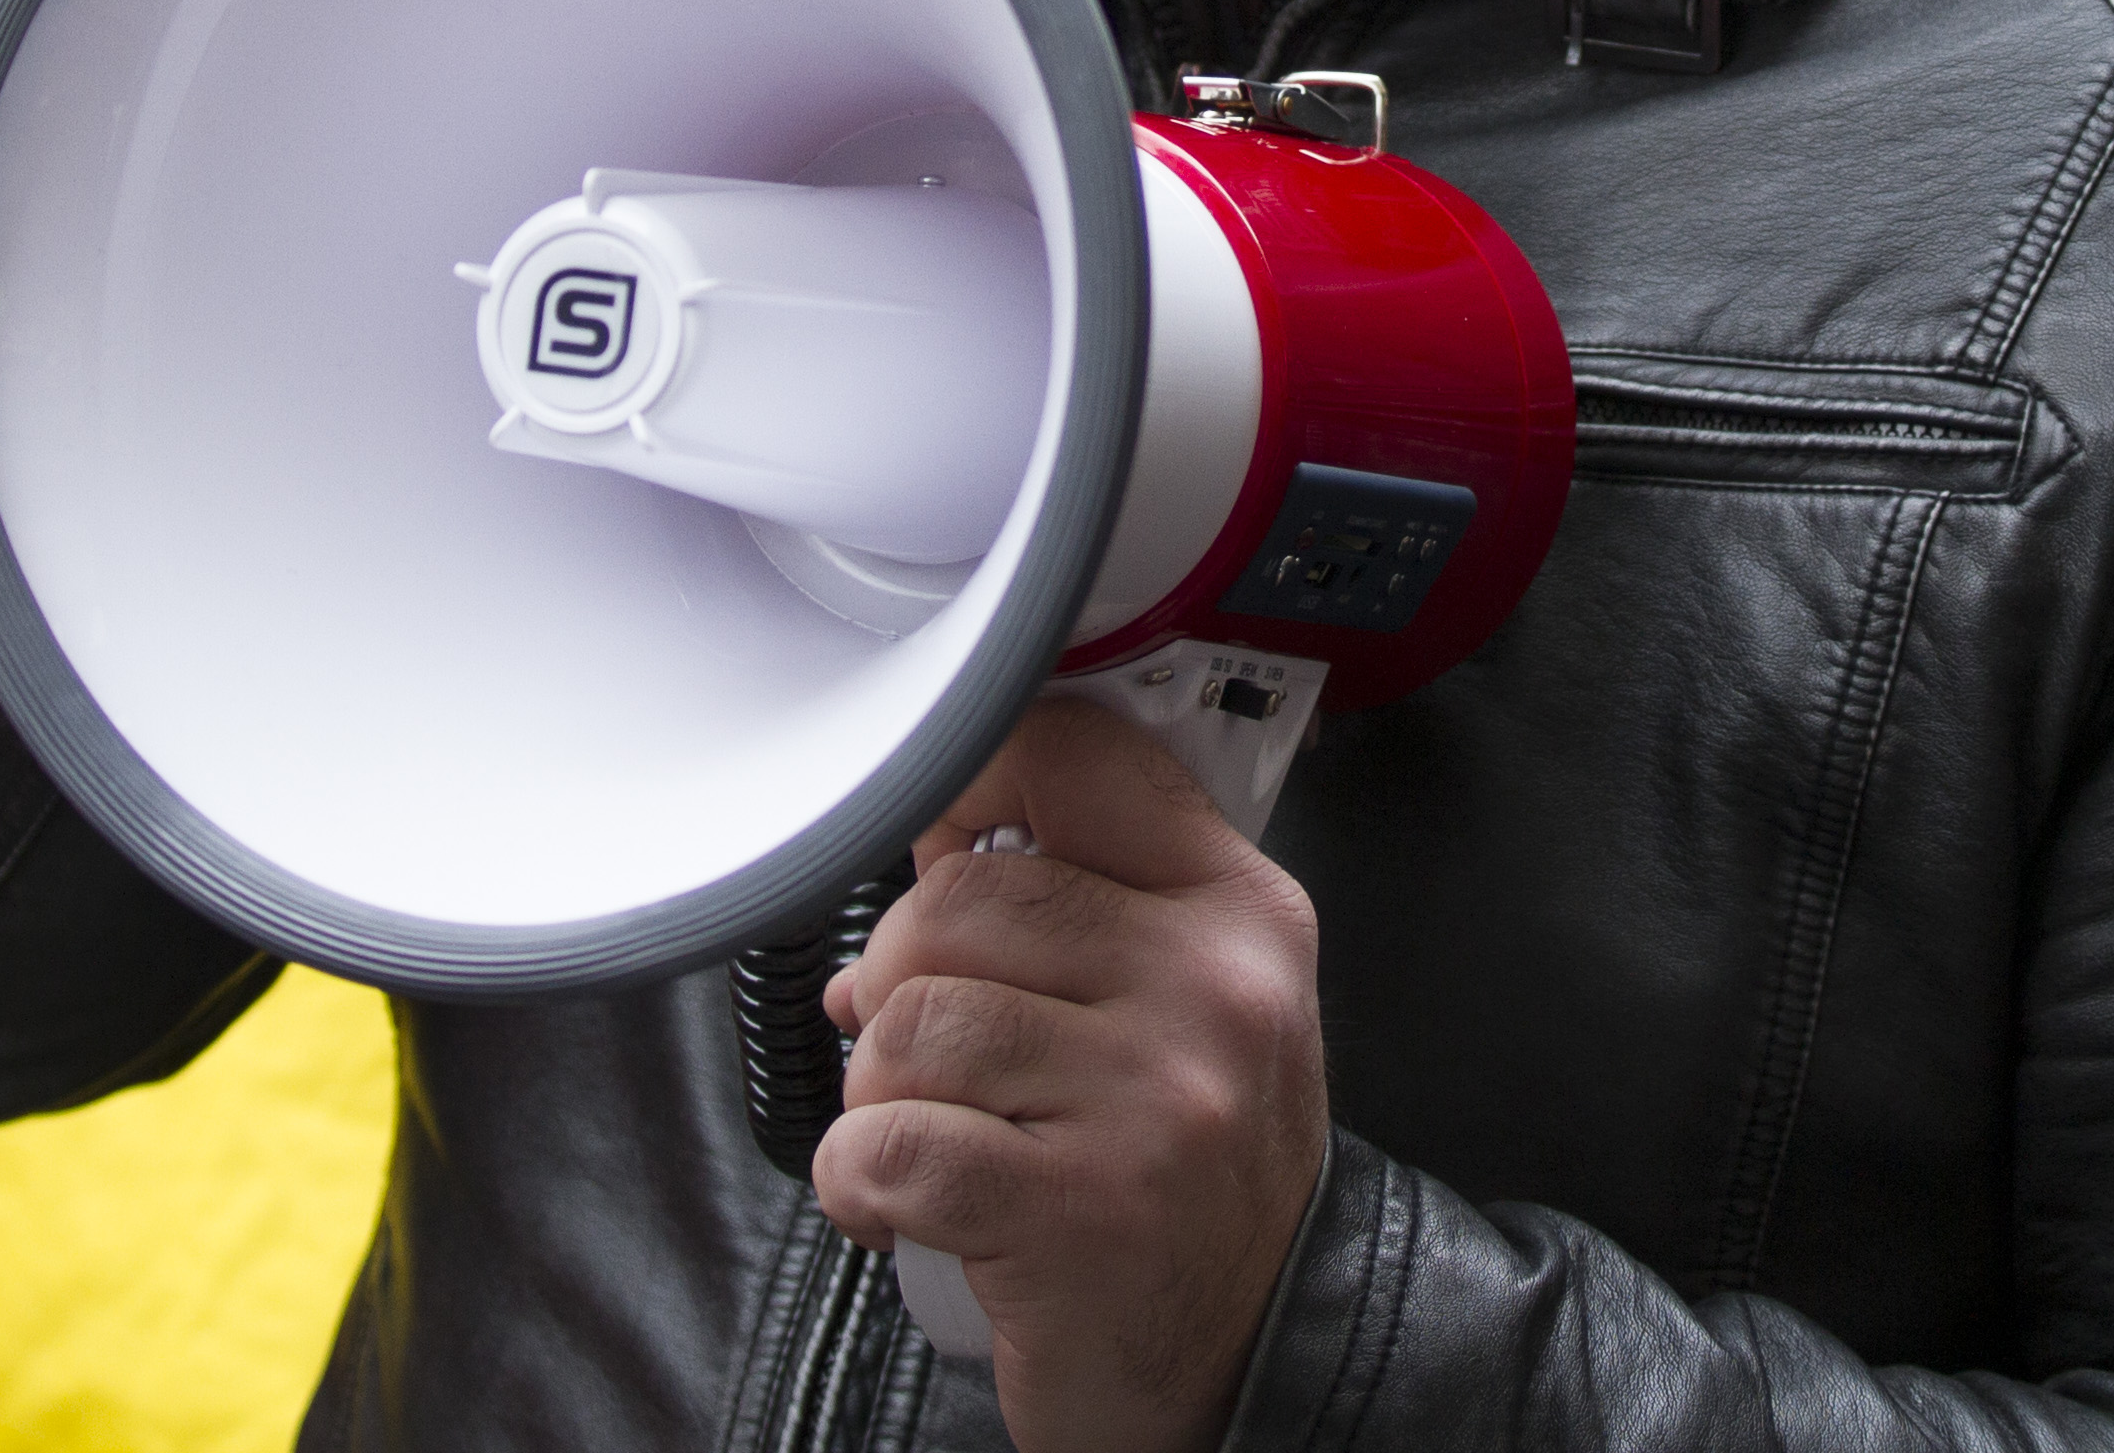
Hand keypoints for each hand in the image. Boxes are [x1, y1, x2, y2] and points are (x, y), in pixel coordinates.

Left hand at [816, 699, 1326, 1452]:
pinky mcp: (1079, 1213)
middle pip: (959, 902)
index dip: (969, 784)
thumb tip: (916, 860)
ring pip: (911, 1023)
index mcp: (1238, 912)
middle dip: (897, 976)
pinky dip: (856, 1177)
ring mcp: (1151, 1102)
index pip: (1076, 762)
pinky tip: (894, 1202)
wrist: (1258, 1351)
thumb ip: (1082, 908)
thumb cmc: (1193, 1171)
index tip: (937, 843)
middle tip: (918, 1045)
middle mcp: (1210, 991)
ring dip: (874, 1089)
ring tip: (921, 1131)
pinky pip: (892, 1143)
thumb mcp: (1189, 1005)